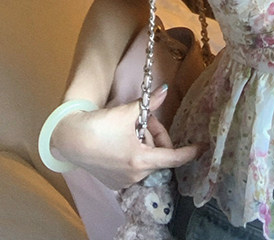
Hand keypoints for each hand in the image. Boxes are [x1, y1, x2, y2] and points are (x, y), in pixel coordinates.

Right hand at [50, 85, 201, 189]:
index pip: (174, 157)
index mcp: (142, 160)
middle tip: (142, 118)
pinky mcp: (113, 183)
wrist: (71, 139)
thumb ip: (150, 104)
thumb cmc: (101, 125)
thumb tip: (165, 90)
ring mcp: (124, 182)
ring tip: (127, 127)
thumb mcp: (128, 112)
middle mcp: (136, 175)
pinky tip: (118, 141)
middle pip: (156, 152)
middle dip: (153, 134)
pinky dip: (131, 154)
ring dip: (141, 143)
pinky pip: (131, 167)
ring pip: (144, 159)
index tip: (202, 148)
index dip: (189, 152)